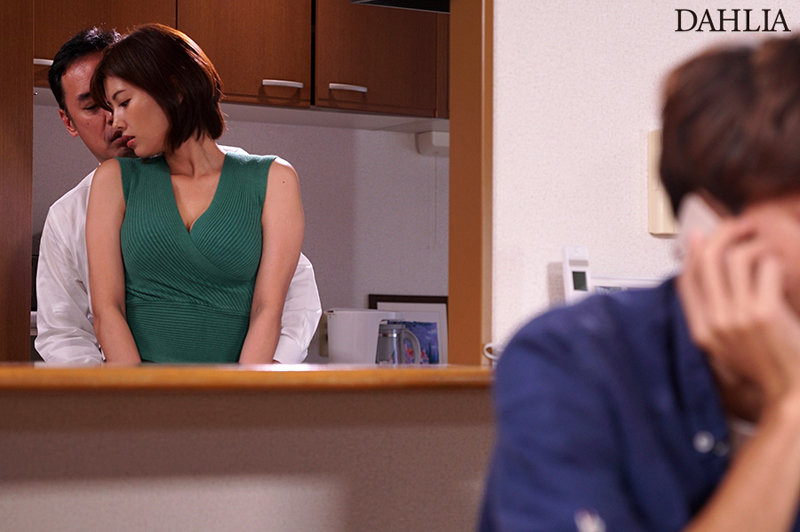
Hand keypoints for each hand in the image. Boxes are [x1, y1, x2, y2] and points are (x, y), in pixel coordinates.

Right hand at [678, 218, 799, 405]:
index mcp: (702, 332)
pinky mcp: (763, 313)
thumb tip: (704, 277)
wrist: (794, 393)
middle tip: (742, 226)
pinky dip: (775, 260)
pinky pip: (764, 267)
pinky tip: (781, 267)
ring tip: (766, 247)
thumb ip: (715, 315)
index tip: (701, 236)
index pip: (686, 280)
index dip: (692, 252)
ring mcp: (738, 317)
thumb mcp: (729, 346)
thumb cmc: (770, 368)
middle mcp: (715, 322)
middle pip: (708, 261)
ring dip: (754, 244)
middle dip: (724, 234)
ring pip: (735, 258)